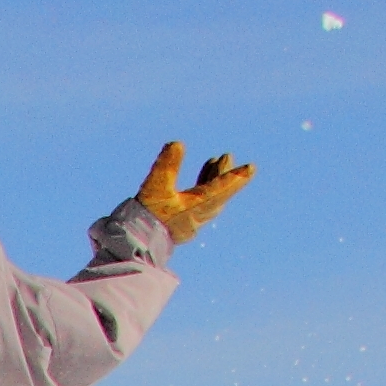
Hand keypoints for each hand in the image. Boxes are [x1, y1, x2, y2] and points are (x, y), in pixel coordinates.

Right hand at [124, 139, 252, 243]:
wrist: (134, 242)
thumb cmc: (146, 215)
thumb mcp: (155, 186)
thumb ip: (166, 165)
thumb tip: (177, 143)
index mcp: (195, 208)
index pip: (220, 190)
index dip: (235, 178)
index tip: (251, 168)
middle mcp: (197, 217)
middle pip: (218, 194)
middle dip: (225, 175)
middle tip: (227, 157)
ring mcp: (190, 222)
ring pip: (209, 199)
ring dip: (213, 180)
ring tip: (214, 161)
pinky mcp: (180, 223)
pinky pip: (199, 204)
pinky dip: (202, 189)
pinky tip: (198, 180)